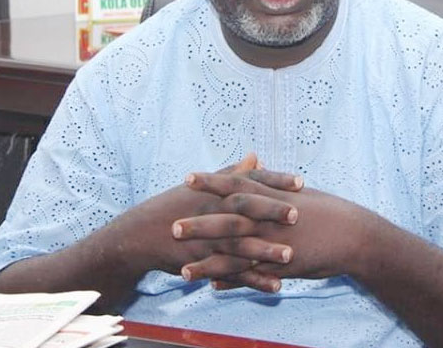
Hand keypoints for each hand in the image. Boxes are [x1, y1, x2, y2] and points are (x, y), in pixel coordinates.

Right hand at [110, 154, 300, 288]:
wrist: (141, 235)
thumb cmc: (174, 205)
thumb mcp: (203, 186)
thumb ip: (233, 173)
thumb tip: (256, 156)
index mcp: (216, 192)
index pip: (250, 183)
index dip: (275, 182)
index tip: (300, 182)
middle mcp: (213, 213)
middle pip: (246, 210)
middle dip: (271, 212)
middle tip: (297, 214)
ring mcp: (208, 239)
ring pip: (240, 245)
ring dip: (266, 251)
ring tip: (290, 254)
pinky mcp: (205, 263)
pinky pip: (232, 274)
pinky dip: (254, 281)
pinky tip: (276, 286)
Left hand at [173, 171, 367, 289]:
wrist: (355, 235)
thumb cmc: (329, 211)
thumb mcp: (299, 193)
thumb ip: (273, 184)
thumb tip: (256, 169)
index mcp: (273, 197)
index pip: (237, 185)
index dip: (212, 182)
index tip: (188, 178)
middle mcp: (270, 219)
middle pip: (228, 221)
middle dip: (199, 225)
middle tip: (172, 227)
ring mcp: (275, 243)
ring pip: (236, 254)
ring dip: (208, 263)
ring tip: (182, 272)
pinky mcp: (283, 265)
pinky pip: (253, 276)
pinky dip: (232, 282)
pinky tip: (212, 288)